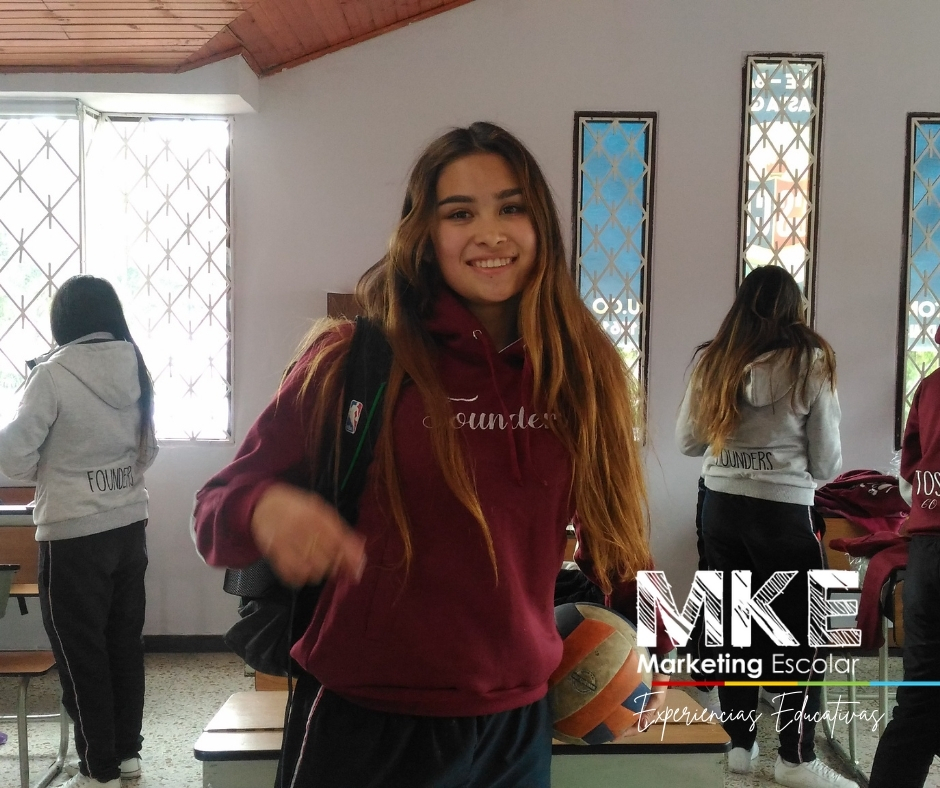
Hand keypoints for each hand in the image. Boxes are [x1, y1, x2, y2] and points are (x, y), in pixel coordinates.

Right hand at [250, 482, 365, 586]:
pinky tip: (303, 568)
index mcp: (315, 515)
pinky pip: (293, 576)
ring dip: (320, 571)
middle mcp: (301, 529)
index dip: (350, 558)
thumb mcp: (321, 511)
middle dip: (336, 565)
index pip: (339, 542)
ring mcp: (286, 542)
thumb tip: (360, 549)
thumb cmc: (298, 507)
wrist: (264, 503)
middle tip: (336, 563)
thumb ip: (341, 530)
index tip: (357, 569)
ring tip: (317, 562)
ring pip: (312, 571)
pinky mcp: (273, 554)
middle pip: (327, 560)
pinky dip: (301, 577)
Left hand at [610, 674, 668, 739]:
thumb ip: (650, 711)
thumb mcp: (657, 699)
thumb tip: (643, 725)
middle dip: (619, 728)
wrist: (658, 670)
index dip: (626, 733)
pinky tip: (608, 707)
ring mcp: (636, 705)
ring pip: (626, 715)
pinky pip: (624, 705)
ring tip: (604, 721)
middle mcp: (641, 712)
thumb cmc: (659, 686)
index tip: (614, 737)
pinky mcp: (632, 697)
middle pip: (629, 724)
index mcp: (649, 716)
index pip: (636, 729)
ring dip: (617, 719)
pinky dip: (617, 708)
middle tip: (605, 730)